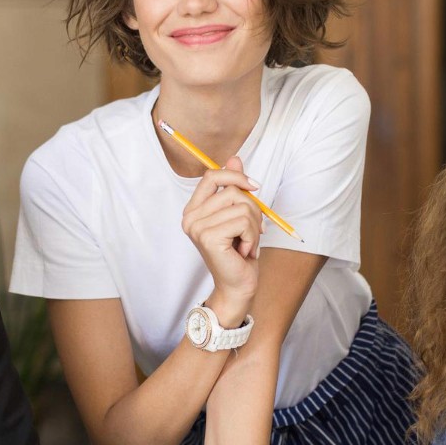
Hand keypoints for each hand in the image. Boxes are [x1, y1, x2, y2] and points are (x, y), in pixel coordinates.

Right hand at [181, 154, 263, 315]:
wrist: (238, 285)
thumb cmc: (239, 252)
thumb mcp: (239, 215)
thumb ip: (234, 188)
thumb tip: (235, 159)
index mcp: (194, 209)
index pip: (211, 176)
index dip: (235, 176)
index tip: (254, 187)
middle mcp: (190, 217)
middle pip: (232, 191)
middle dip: (253, 210)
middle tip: (253, 232)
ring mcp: (197, 227)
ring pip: (242, 206)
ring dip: (254, 226)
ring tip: (248, 243)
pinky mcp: (208, 237)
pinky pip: (243, 221)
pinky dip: (253, 237)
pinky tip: (245, 251)